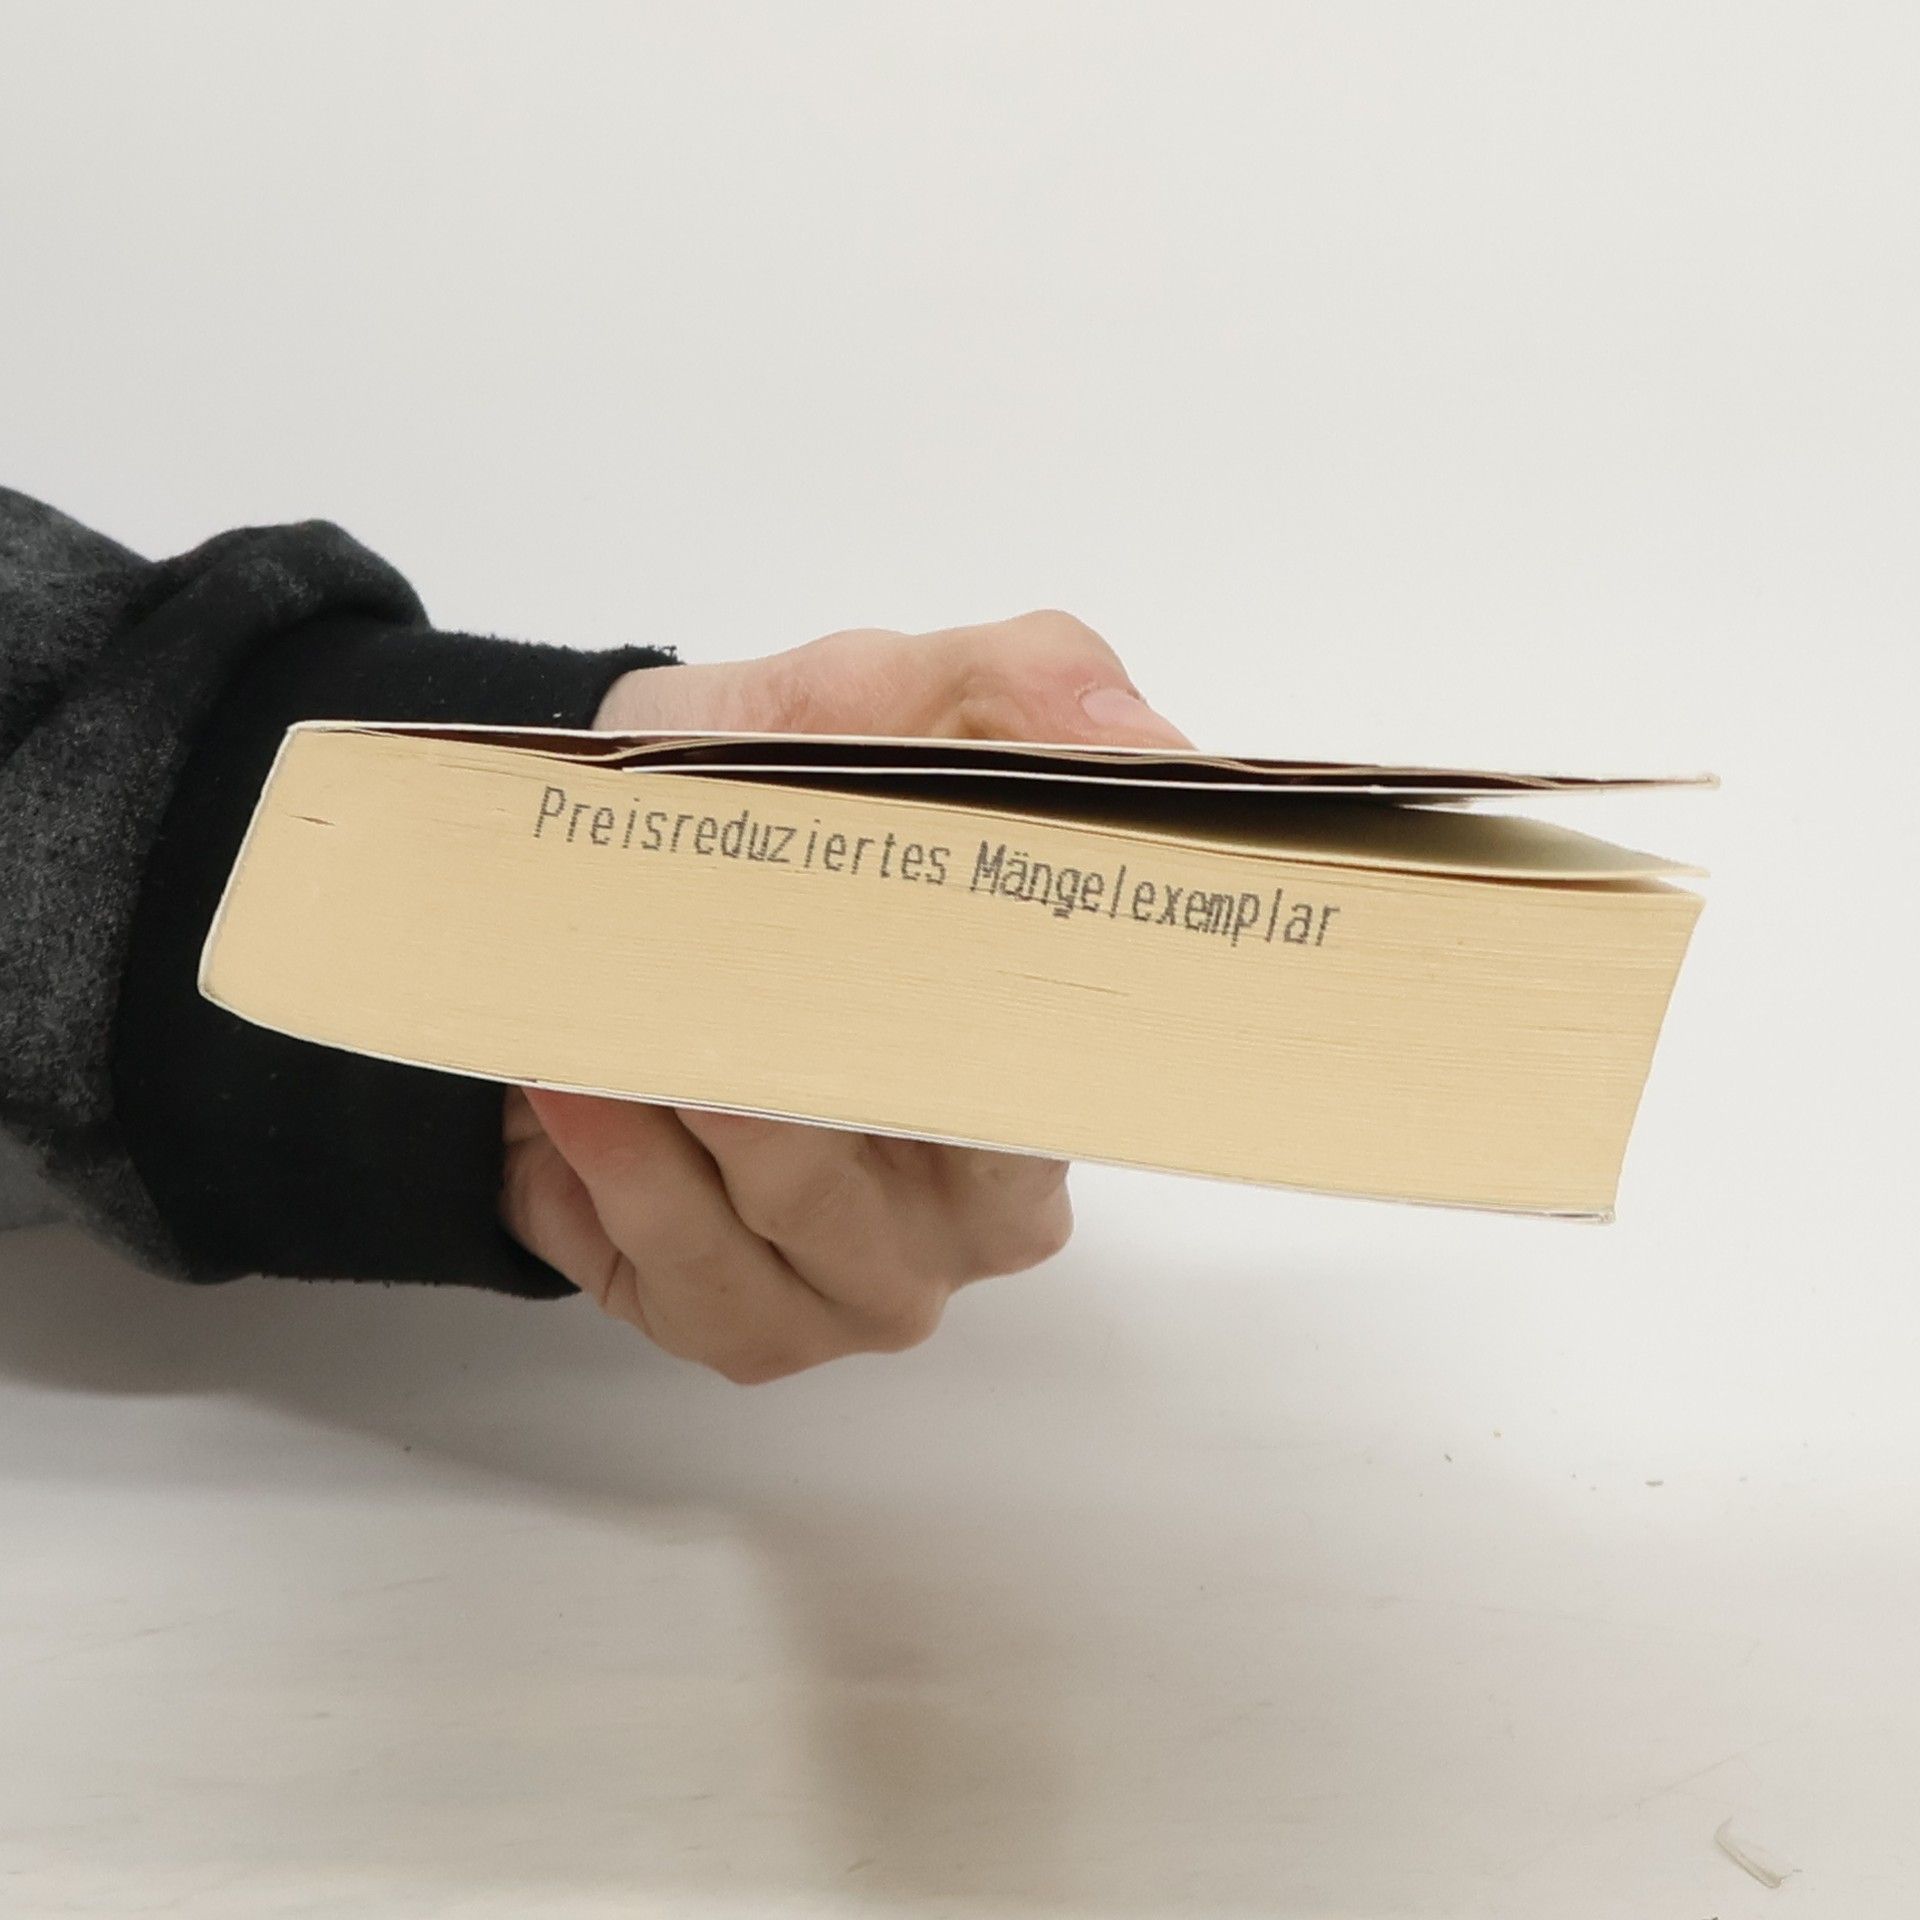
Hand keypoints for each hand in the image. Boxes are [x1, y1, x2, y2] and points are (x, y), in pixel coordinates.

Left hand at [500, 612, 1188, 1382]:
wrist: (616, 883)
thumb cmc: (780, 808)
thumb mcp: (898, 704)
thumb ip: (1027, 688)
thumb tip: (1129, 731)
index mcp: (1046, 1102)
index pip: (1037, 1097)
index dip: (955, 1022)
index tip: (874, 941)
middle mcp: (971, 1225)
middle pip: (893, 1167)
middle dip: (785, 1064)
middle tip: (705, 957)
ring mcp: (857, 1292)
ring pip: (770, 1222)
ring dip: (677, 1106)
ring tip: (609, 1003)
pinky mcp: (740, 1326)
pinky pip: (678, 1271)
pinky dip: (614, 1173)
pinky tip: (572, 1084)